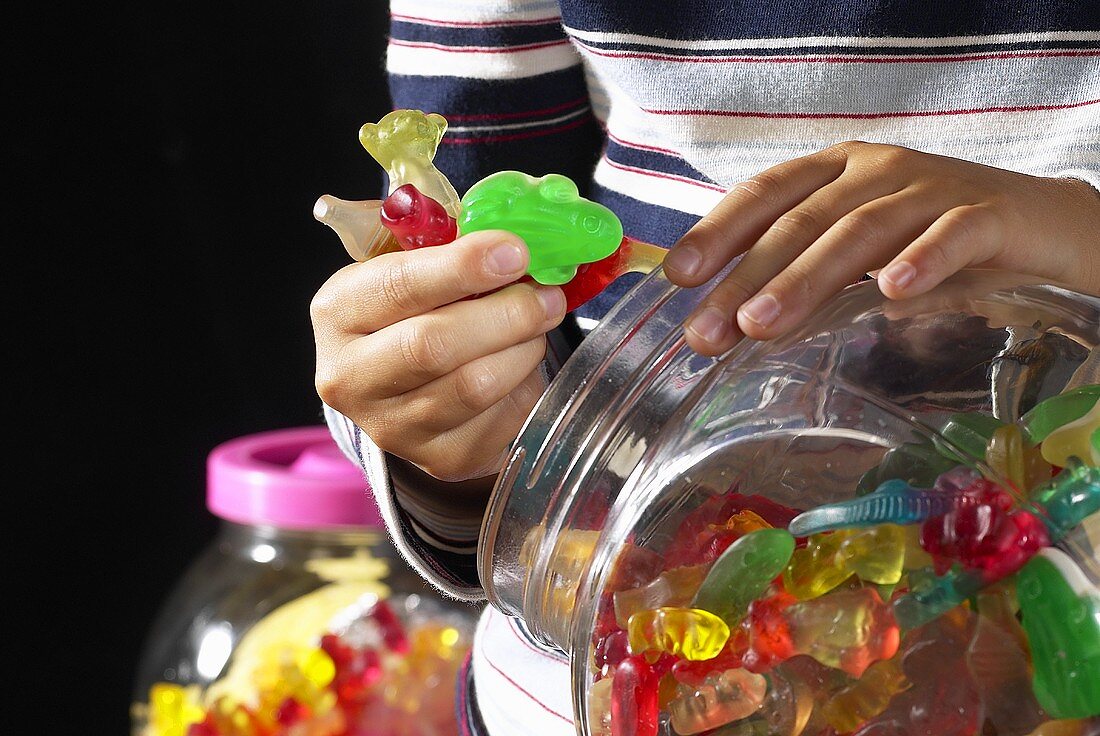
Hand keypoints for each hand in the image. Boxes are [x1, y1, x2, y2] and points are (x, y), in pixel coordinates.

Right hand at [311, 231, 565, 482]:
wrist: (400, 385)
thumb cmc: (412, 308)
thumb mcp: (410, 265)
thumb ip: (449, 245)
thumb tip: (521, 236)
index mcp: (338, 311)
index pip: (399, 288)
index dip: (463, 268)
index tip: (516, 252)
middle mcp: (349, 376)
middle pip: (434, 346)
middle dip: (505, 313)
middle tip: (546, 294)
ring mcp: (392, 427)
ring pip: (474, 386)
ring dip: (523, 348)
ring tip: (538, 323)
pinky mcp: (439, 458)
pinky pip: (501, 419)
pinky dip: (527, 384)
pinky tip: (523, 363)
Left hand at [664, 141, 1099, 355]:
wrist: (1034, 225)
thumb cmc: (926, 240)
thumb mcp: (854, 254)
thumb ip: (801, 276)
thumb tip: (729, 323)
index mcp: (833, 171)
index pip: (764, 194)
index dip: (719, 232)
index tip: (678, 277)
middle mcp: (873, 169)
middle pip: (801, 221)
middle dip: (749, 277)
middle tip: (711, 330)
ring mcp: (930, 187)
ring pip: (860, 230)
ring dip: (808, 278)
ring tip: (764, 324)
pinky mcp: (986, 212)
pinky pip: (951, 233)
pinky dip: (921, 259)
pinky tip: (891, 291)